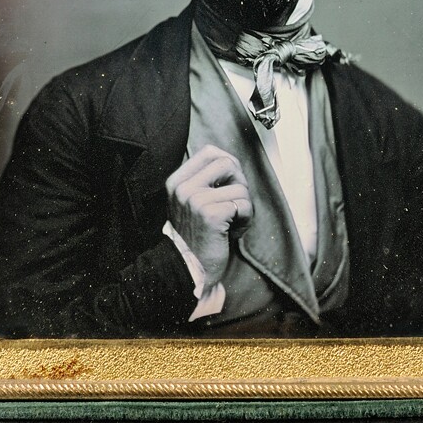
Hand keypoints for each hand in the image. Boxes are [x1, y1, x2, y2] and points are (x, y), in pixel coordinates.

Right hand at [165, 145, 252, 289]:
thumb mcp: (189, 203)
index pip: (209, 152)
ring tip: (233, 223)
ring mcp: (195, 200)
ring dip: (244, 206)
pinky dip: (245, 219)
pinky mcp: (211, 214)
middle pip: (227, 163)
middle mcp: (183, 188)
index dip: (228, 163)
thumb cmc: (195, 237)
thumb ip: (203, 181)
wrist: (186, 270)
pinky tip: (234, 231)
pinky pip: (243, 205)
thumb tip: (230, 161)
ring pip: (240, 187)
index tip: (231, 182)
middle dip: (240, 182)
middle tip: (236, 203)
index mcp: (177, 181)